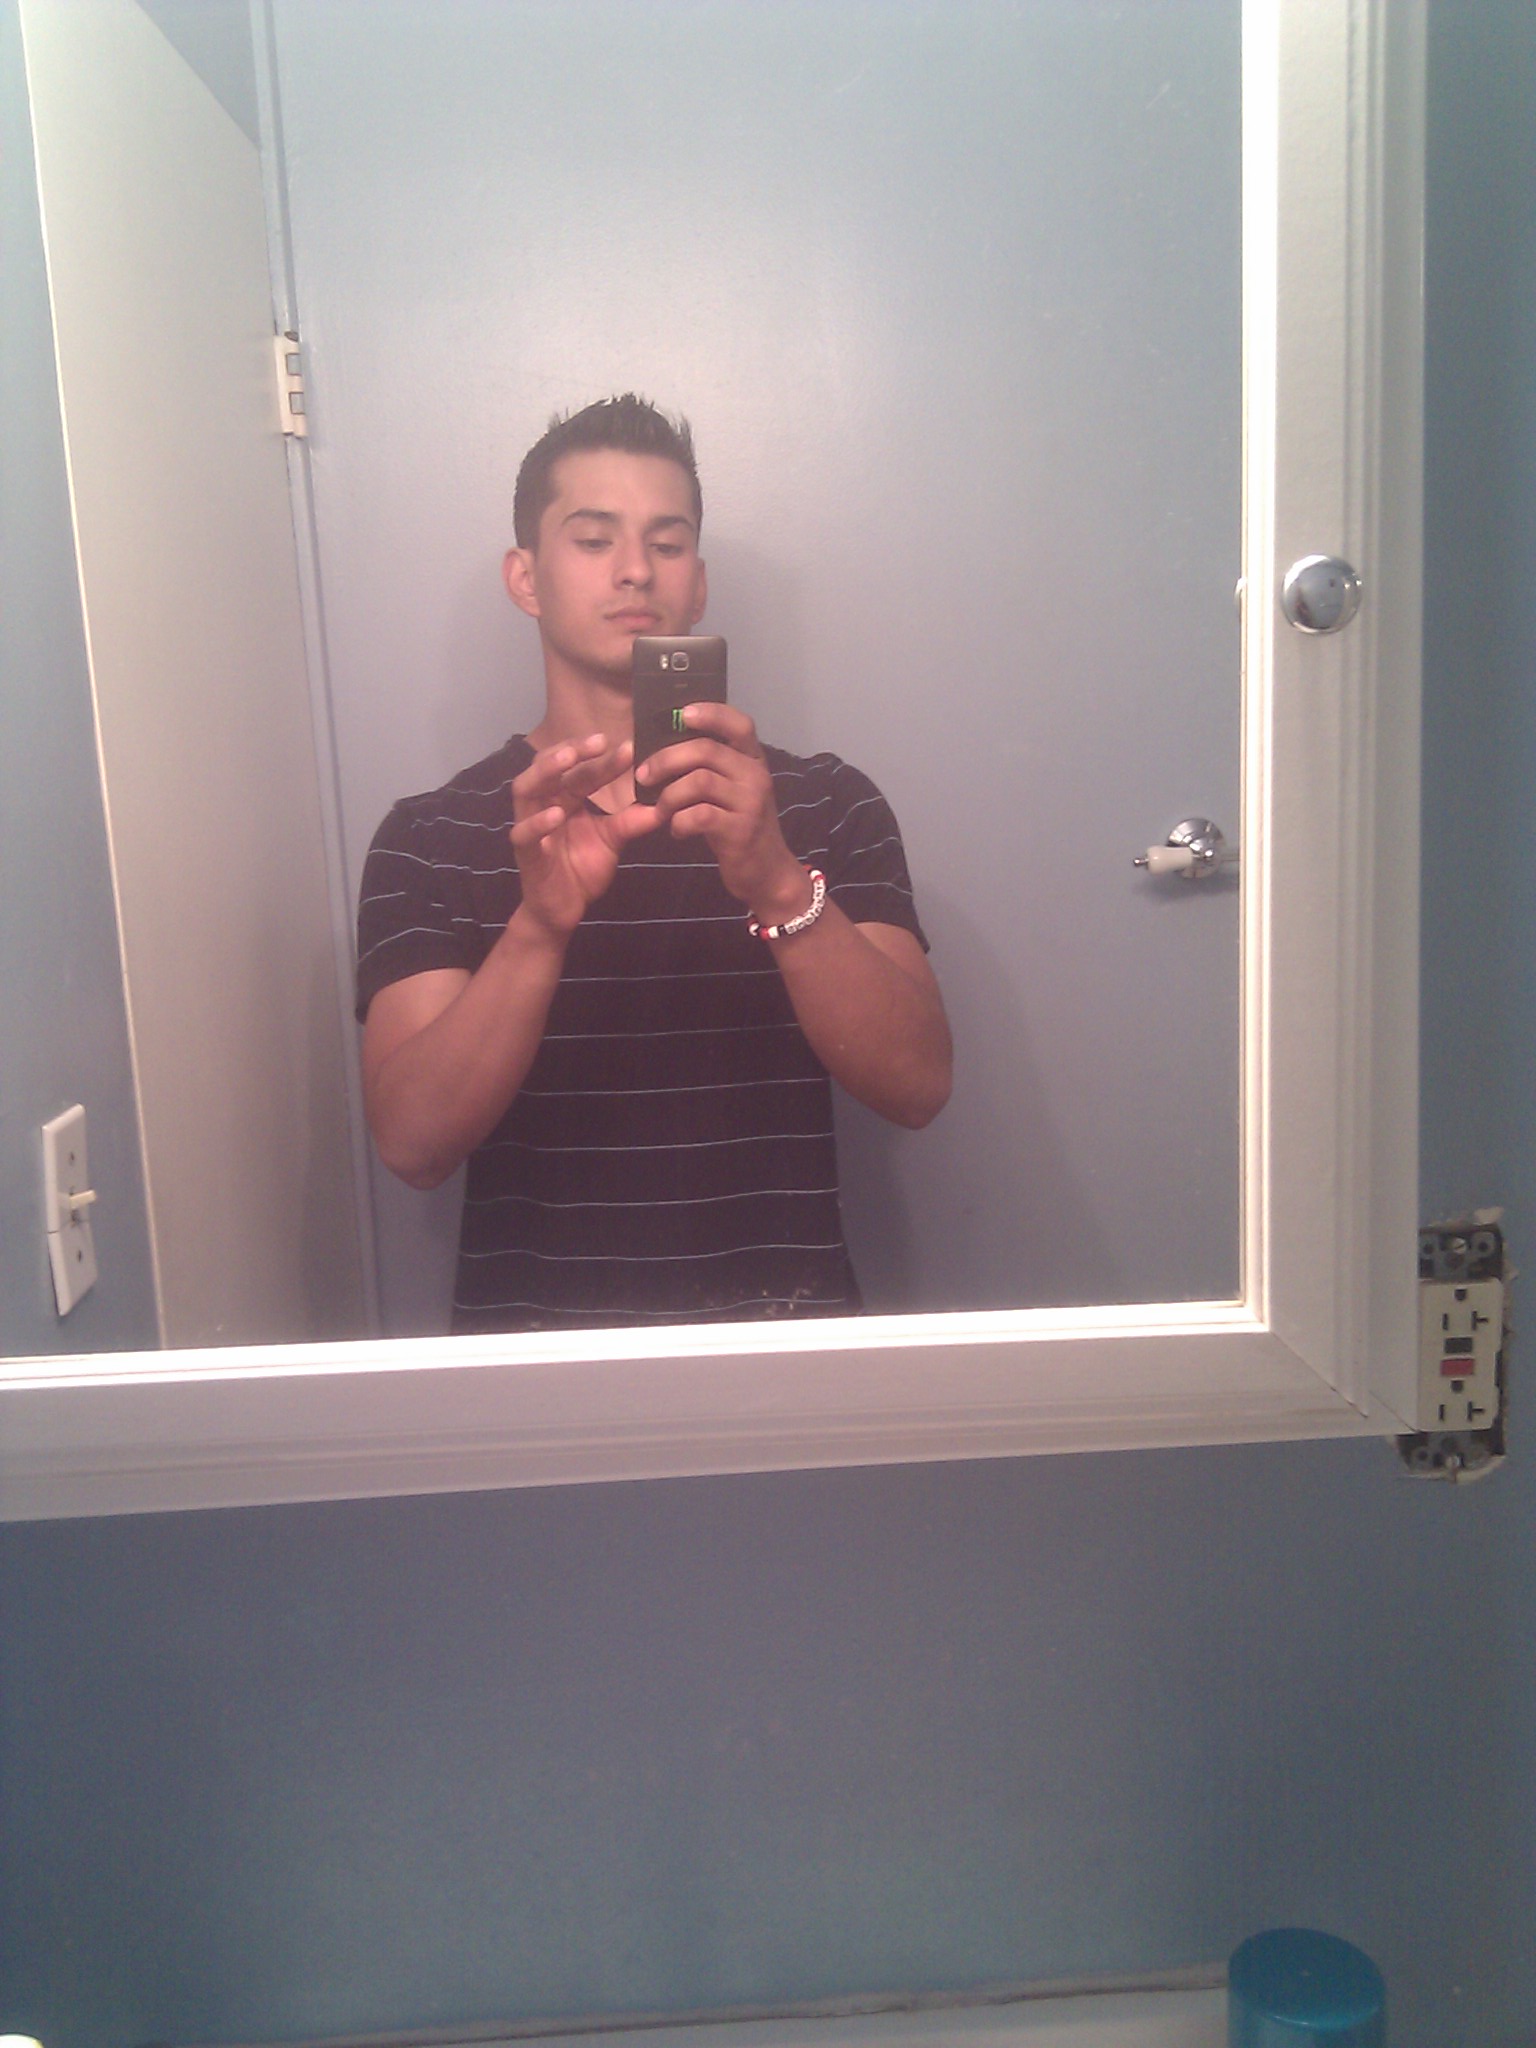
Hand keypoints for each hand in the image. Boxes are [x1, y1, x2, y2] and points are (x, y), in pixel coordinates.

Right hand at [510, 733, 655, 934]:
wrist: (563, 910)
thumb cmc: (580, 870)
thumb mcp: (612, 841)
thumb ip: (631, 822)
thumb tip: (663, 805)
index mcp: (565, 799)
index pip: (581, 771)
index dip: (603, 759)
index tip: (629, 748)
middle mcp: (544, 805)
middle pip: (549, 767)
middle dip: (571, 750)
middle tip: (598, 741)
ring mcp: (531, 827)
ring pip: (526, 790)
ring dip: (546, 772)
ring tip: (568, 760)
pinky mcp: (525, 853)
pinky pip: (524, 834)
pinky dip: (538, 822)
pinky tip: (556, 814)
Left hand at [638, 701, 809, 920]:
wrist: (767, 872)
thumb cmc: (740, 827)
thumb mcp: (732, 791)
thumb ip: (712, 768)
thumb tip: (666, 747)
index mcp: (753, 760)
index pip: (739, 724)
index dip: (711, 713)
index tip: (682, 713)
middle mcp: (755, 775)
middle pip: (705, 750)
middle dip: (666, 759)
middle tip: (643, 775)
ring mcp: (750, 802)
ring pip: (698, 781)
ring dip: (669, 795)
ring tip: (661, 810)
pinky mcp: (740, 830)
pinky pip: (699, 815)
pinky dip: (679, 822)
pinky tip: (677, 831)